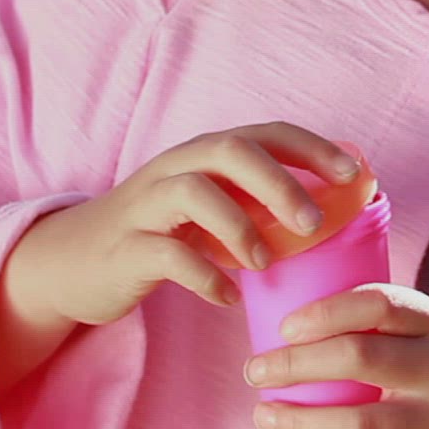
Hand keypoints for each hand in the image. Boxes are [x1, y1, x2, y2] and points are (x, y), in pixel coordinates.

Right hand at [7, 123, 360, 328]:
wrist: (72, 263)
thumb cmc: (159, 234)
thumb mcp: (210, 209)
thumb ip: (257, 202)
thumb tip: (335, 210)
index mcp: (204, 155)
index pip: (265, 132)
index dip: (312, 147)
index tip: (356, 174)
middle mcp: (176, 168)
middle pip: (229, 150)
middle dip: (280, 181)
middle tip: (315, 223)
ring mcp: (146, 206)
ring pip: (192, 191)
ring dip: (238, 225)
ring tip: (266, 263)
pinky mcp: (124, 249)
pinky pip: (165, 254)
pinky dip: (202, 275)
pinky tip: (227, 297)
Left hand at [242, 283, 428, 428]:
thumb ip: (385, 324)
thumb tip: (293, 318)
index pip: (381, 304)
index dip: (326, 311)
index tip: (285, 326)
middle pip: (361, 359)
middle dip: (296, 363)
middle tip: (256, 369)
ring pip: (362, 424)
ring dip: (303, 419)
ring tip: (264, 412)